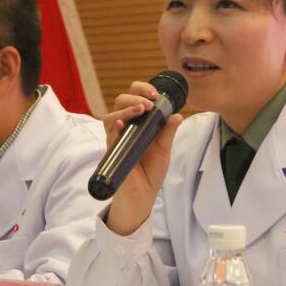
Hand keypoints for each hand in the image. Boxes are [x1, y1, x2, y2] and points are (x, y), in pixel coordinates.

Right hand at [104, 80, 182, 235]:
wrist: (143, 195)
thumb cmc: (151, 171)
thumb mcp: (164, 149)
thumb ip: (168, 132)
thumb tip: (177, 115)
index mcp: (139, 122)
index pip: (134, 97)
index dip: (141, 89)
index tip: (154, 93)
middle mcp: (126, 127)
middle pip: (120, 101)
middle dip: (134, 97)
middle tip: (148, 103)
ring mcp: (118, 138)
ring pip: (112, 115)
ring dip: (125, 109)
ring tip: (140, 110)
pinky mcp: (113, 151)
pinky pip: (108, 136)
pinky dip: (114, 127)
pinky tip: (121, 124)